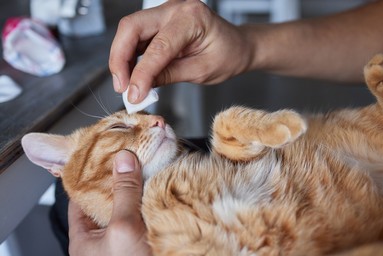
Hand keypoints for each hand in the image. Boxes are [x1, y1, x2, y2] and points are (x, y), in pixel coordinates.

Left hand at [68, 150, 150, 255]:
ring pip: (128, 205)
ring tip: (146, 164)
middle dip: (119, 179)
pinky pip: (144, 213)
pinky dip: (150, 199)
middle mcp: (103, 238)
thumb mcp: (123, 228)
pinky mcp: (144, 239)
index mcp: (84, 237)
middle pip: (107, 199)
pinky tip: (160, 186)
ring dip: (138, 188)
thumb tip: (123, 159)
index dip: (90, 175)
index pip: (80, 197)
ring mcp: (124, 239)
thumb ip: (124, 193)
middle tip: (129, 155)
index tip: (102, 155)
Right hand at [109, 0, 250, 102]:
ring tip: (126, 84)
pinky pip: (138, 36)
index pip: (158, 47)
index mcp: (192, 18)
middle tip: (121, 86)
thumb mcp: (201, 71)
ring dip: (122, 58)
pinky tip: (133, 74)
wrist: (238, 46)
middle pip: (132, 27)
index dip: (142, 73)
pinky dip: (131, 56)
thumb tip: (141, 88)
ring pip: (130, 31)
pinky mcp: (161, 21)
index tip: (134, 94)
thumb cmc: (228, 55)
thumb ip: (169, 76)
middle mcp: (175, 8)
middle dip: (120, 58)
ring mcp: (166, 12)